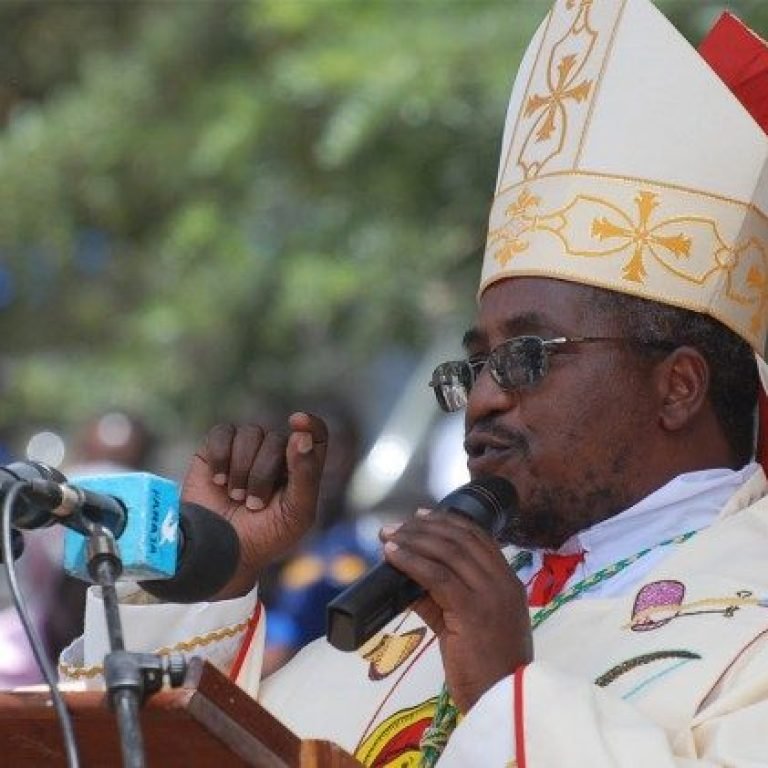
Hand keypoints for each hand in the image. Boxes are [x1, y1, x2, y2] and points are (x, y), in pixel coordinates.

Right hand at [181, 412, 327, 599]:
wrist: (220, 553)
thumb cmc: (265, 536)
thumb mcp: (296, 513)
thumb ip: (306, 475)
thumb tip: (302, 436)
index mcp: (301, 468)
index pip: (315, 435)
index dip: (310, 424)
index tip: (297, 422)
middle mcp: (275, 453)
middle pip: (278, 439)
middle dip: (263, 474)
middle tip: (253, 505)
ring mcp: (245, 449)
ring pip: (251, 433)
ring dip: (242, 469)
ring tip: (236, 497)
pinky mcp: (216, 449)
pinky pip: (223, 433)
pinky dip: (221, 457)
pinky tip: (218, 481)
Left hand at [381, 510, 531, 712]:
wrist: (504, 703)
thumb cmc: (485, 669)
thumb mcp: (466, 626)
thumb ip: (441, 600)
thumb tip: (407, 579)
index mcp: (508, 583)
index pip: (478, 538)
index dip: (448, 522)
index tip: (421, 515)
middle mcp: (503, 583)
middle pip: (460, 539)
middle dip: (423, 527)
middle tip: (395, 526)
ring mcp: (491, 595)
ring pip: (447, 553)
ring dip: (412, 540)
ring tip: (387, 537)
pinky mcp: (473, 611)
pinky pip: (437, 576)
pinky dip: (411, 561)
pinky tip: (392, 556)